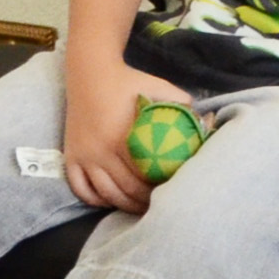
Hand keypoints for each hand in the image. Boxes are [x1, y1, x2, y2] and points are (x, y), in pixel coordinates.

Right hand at [62, 64, 182, 212]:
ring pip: (104, 194)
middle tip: (159, 205)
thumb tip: (207, 121)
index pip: (144, 178)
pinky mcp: (71, 156)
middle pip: (125, 190)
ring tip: (139, 206)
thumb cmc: (130, 82)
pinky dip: (95, 199)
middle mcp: (100, 151)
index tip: (172, 192)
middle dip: (144, 202)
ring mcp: (84, 156)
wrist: (90, 72)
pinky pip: (80, 188)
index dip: (160, 190)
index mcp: (123, 138)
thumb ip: (183, 106)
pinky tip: (110, 199)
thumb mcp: (161, 88)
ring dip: (123, 205)